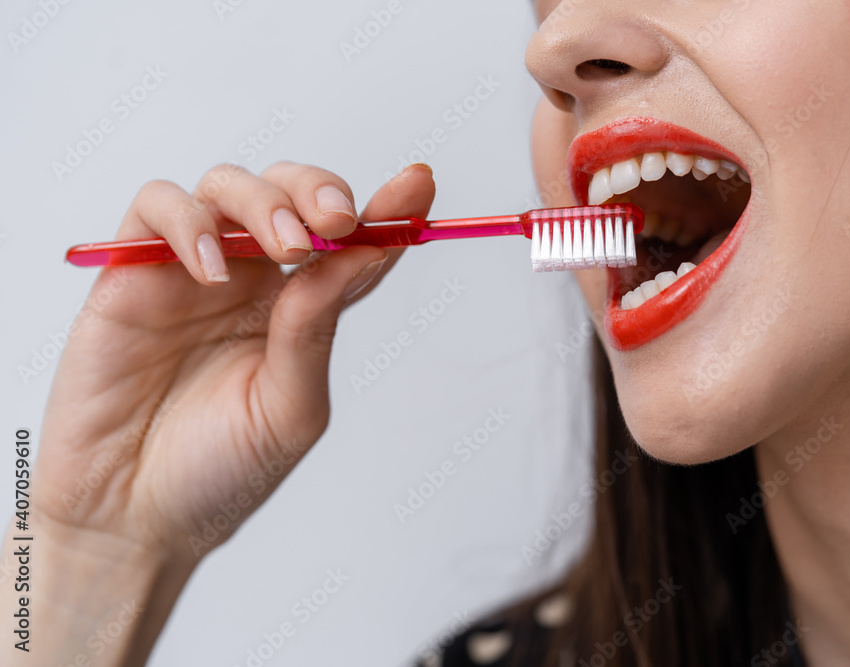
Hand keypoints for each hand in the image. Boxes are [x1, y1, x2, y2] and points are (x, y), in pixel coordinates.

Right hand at [32, 161, 434, 564]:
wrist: (132, 518)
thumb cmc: (219, 473)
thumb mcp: (290, 406)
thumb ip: (315, 328)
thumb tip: (358, 255)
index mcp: (298, 310)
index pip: (349, 246)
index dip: (387, 210)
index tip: (420, 184)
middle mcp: (251, 280)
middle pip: (290, 193)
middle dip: (319, 191)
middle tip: (338, 220)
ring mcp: (191, 270)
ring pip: (227, 185)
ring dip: (264, 201)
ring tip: (285, 249)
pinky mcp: (131, 272)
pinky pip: (156, 207)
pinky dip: (188, 221)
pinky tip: (211, 270)